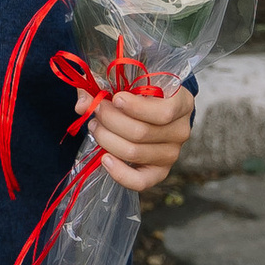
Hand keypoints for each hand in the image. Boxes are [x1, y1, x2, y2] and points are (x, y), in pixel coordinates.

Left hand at [90, 77, 193, 194]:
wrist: (153, 110)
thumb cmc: (140, 93)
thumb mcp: (128, 82)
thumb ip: (103, 87)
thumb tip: (83, 104)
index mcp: (181, 102)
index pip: (164, 112)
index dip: (136, 107)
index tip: (115, 98)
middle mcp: (181, 130)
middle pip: (142, 132)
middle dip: (111, 120)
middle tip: (96, 111)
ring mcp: (172, 153)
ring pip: (134, 152)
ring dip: (107, 139)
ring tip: (95, 127)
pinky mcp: (160, 171)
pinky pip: (141, 181)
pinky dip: (119, 173)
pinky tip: (105, 159)